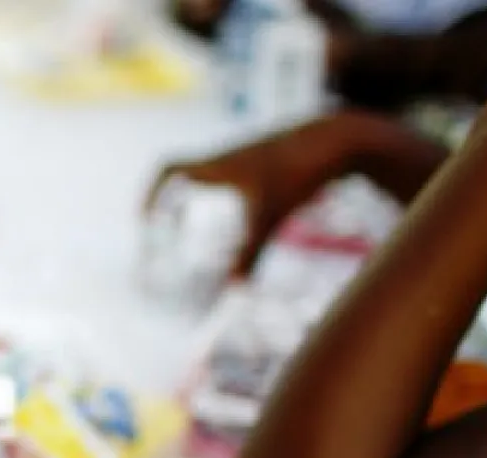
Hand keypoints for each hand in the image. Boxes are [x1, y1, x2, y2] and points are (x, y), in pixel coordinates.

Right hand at [147, 115, 370, 276]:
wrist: (340, 138)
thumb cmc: (299, 171)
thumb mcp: (271, 216)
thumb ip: (251, 253)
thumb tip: (233, 290)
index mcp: (218, 166)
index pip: (170, 169)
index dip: (153, 193)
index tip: (146, 218)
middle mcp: (229, 159)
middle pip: (186, 173)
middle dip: (173, 202)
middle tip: (168, 231)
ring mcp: (250, 158)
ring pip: (212, 176)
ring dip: (199, 197)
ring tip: (202, 228)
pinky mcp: (270, 161)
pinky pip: (236, 177)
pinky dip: (227, 197)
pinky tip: (242, 215)